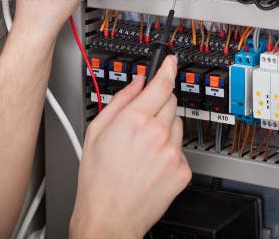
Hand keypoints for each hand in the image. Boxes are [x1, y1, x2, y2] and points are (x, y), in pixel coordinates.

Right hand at [70, 56, 190, 238]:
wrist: (109, 217)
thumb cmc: (97, 180)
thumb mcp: (96, 132)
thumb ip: (119, 101)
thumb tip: (135, 84)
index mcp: (135, 120)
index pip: (161, 84)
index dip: (168, 68)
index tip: (172, 61)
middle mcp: (158, 134)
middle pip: (170, 102)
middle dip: (158, 103)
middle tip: (141, 120)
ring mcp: (173, 153)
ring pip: (177, 125)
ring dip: (164, 128)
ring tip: (142, 148)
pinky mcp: (182, 171)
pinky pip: (180, 150)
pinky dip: (169, 151)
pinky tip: (150, 164)